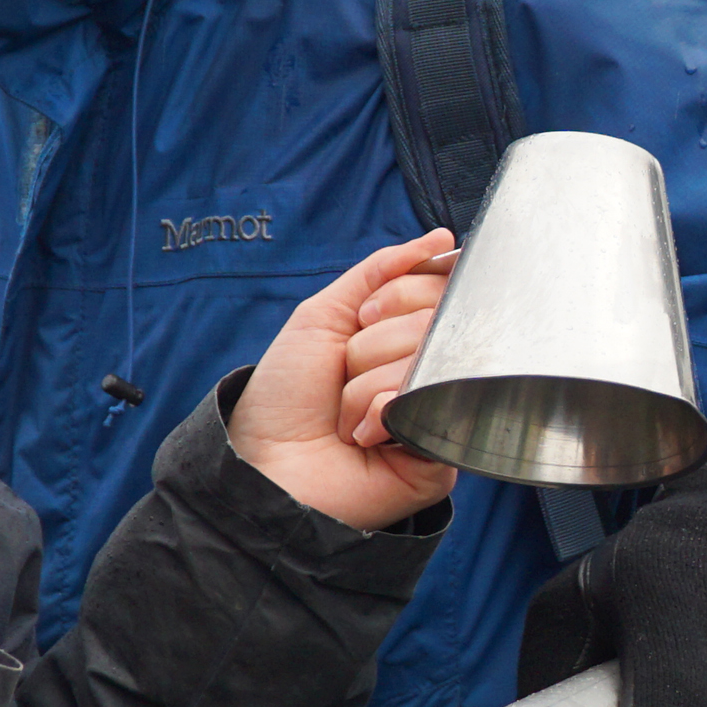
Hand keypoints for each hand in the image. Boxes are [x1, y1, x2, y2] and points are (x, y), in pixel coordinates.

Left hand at [229, 229, 458, 531]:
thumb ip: (379, 272)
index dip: (398, 296)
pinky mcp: (442, 452)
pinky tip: (364, 437)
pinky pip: (428, 405)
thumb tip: (442, 239)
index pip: (438, 290)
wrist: (265, 466)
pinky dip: (382, 413)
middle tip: (345, 375)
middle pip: (434, 322)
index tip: (361, 320)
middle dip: (373, 345)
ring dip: (367, 384)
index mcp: (404, 337)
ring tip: (347, 418)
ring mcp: (438, 410)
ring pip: (428, 361)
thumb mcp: (324, 317)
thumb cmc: (286, 398)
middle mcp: (427, 370)